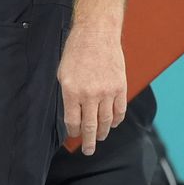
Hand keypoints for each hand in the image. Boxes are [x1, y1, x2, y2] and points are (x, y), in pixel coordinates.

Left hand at [57, 24, 126, 155]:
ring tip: (99, 138)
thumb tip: (71, 113)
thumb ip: (68, 94)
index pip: (72, 121)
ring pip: (106, 121)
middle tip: (88, 151)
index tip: (73, 136)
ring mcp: (106, 92)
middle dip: (88, 142)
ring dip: (102, 132)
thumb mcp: (63, 72)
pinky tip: (112, 124)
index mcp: (71, 91)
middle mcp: (89, 94)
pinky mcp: (120, 87)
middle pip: (90, 126)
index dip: (73, 132)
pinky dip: (116, 120)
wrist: (96, 33)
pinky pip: (119, 111)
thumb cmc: (76, 50)